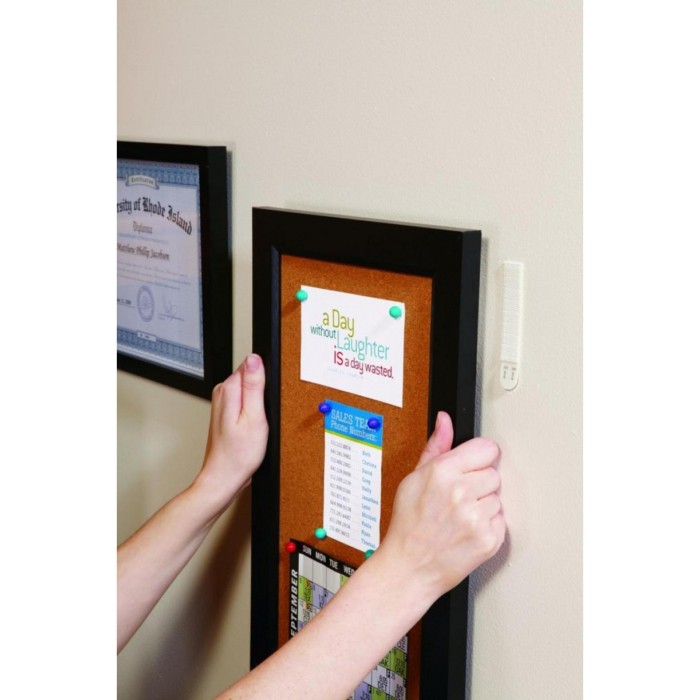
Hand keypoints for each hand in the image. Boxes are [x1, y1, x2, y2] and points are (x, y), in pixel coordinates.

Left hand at [194, 353, 268, 509]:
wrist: (225, 477)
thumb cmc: (239, 454)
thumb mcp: (255, 417)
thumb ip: (255, 386)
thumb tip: (255, 359)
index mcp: (229, 389)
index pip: (252, 365)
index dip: (266, 380)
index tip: (268, 399)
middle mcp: (222, 393)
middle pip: (250, 377)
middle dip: (262, 392)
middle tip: (264, 415)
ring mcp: (223, 403)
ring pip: (248, 390)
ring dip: (258, 403)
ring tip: (258, 423)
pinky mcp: (226, 412)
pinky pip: (245, 401)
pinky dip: (253, 411)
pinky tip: (254, 426)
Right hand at [380, 412, 504, 599]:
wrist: (410, 567)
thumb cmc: (408, 523)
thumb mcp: (414, 478)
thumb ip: (436, 446)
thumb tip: (445, 420)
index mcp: (443, 472)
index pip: (486, 448)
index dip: (477, 458)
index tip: (470, 467)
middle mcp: (461, 492)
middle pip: (493, 473)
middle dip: (478, 483)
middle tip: (457, 498)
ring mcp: (476, 518)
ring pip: (497, 497)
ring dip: (483, 505)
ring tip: (459, 516)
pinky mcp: (489, 539)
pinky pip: (501, 520)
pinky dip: (488, 525)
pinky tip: (467, 530)